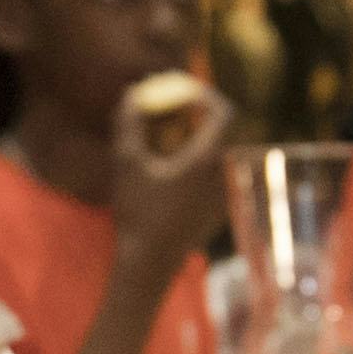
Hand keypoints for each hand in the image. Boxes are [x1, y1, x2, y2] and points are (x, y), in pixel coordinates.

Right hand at [103, 81, 227, 269]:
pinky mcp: (219, 210)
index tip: (183, 89)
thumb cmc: (137, 212)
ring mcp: (225, 194)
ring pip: (218, 153)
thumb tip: (131, 92)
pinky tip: (170, 168)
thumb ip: (129, 123)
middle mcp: (224, 174)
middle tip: (175, 106)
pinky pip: (214, 174)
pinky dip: (197, 161)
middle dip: (200, 114)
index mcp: (208, 159)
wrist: (148, 264)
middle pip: (222, 131)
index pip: (223, 112)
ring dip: (197, 138)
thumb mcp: (127, 162)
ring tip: (168, 136)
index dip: (204, 95)